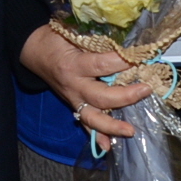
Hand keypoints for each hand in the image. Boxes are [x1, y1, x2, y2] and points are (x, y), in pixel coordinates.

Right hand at [20, 25, 149, 145]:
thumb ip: (95, 40)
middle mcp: (73, 85)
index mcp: (73, 64)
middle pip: (101, 97)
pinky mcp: (73, 106)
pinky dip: (97, 137)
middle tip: (146, 89)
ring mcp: (73, 99)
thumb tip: (125, 43)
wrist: (33, 51)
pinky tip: (108, 147)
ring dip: (112, 127)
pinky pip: (85, 124)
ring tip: (130, 131)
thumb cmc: (54, 38)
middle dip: (125, 96)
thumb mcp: (72, 33)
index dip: (122, 62)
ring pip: (93, 118)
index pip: (101, 65)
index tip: (141, 58)